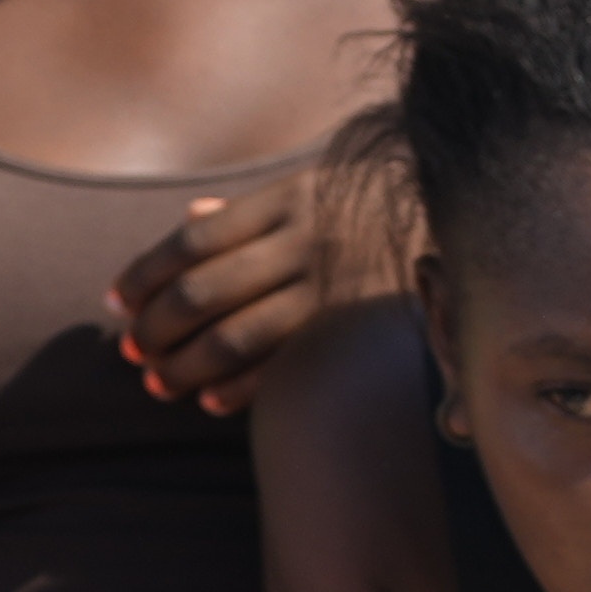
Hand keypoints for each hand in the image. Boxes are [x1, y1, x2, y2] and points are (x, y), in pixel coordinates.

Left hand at [108, 146, 390, 411]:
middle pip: (202, 290)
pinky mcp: (353, 331)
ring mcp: (331, 289)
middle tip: (131, 351)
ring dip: (185, 365)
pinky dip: (237, 388)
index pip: (192, 242)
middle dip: (156, 327)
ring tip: (159, 383)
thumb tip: (191, 221)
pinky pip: (281, 366)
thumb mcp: (317, 191)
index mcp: (287, 200)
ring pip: (233, 334)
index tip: (117, 303)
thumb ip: (253, 211)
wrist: (473, 222)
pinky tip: (210, 401)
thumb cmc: (378, 211)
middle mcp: (305, 242)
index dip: (144, 274)